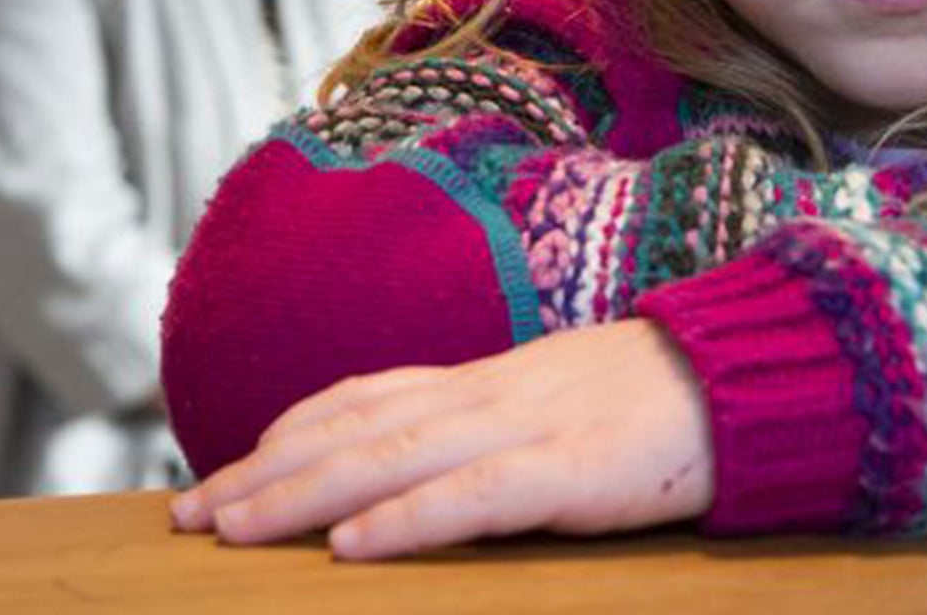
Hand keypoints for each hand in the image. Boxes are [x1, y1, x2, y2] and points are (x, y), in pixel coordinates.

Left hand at [169, 318, 713, 559]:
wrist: (739, 379)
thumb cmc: (647, 401)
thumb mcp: (552, 402)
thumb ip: (484, 423)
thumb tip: (414, 461)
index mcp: (484, 381)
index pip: (362, 400)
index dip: (285, 435)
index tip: (221, 472)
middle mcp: (487, 396)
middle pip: (353, 431)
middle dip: (263, 475)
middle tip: (187, 516)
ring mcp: (525, 429)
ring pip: (391, 459)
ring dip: (302, 497)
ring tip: (234, 529)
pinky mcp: (569, 473)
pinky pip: (473, 497)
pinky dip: (406, 521)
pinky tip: (352, 547)